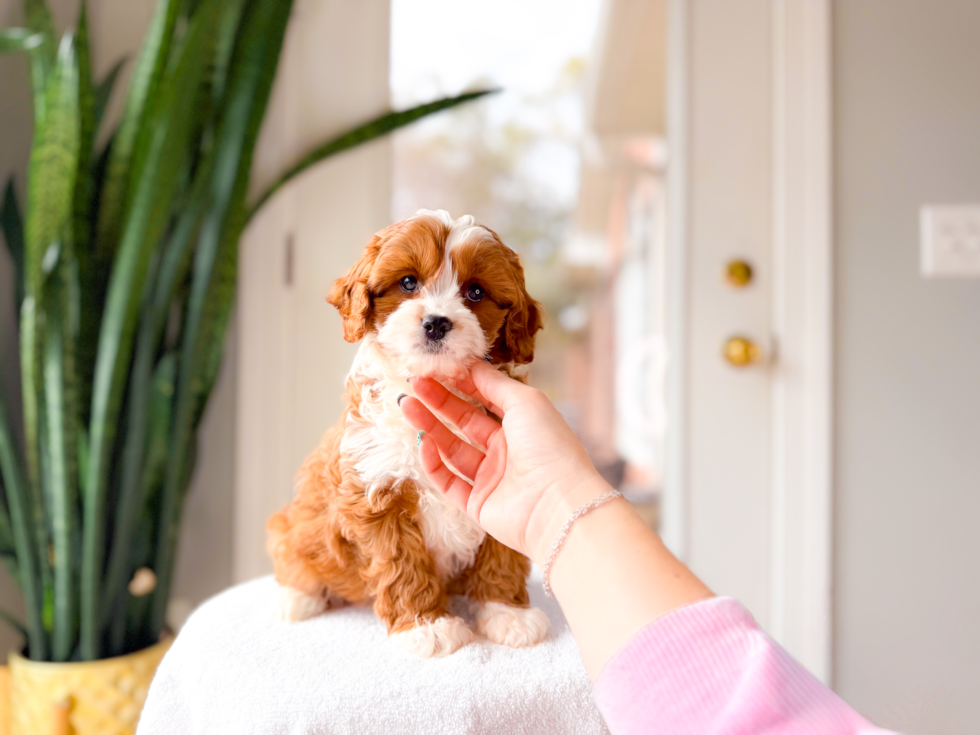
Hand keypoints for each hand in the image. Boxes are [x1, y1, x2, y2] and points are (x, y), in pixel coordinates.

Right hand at [400, 362, 608, 562]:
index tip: (436, 368)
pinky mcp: (478, 505)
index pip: (485, 400)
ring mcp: (491, 479)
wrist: (557, 505)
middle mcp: (506, 452)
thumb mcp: (525, 402)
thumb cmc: (549, 446)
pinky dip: (434, 462)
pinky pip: (449, 481)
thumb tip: (472, 364)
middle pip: (464, 422)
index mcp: (522, 426)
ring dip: (429, 427)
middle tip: (414, 382)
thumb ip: (495, 383)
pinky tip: (423, 441)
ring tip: (407, 405)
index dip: (461, 384)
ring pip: (452, 449)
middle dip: (439, 402)